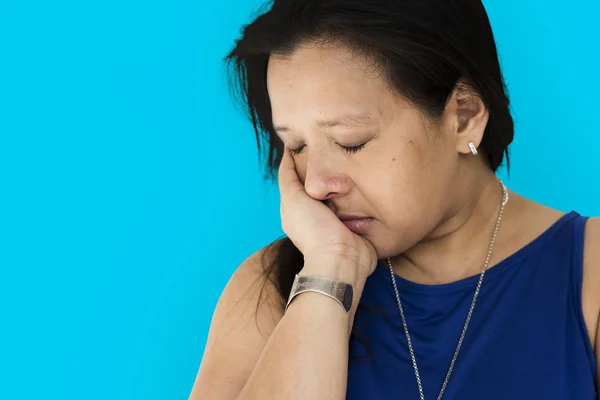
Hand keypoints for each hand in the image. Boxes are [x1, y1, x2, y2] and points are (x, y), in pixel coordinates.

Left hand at [278, 148, 377, 282]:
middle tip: (342, 146)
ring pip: (344, 191)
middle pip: (325, 183)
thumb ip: (288, 177)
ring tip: (359, 157)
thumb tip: (286, 153)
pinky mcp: (358, 223)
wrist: (341, 258)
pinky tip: (370, 175)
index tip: (319, 139)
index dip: (310, 161)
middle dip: (332, 168)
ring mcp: (340, 218)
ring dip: (350, 179)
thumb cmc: (313, 229)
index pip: (305, 179)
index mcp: (301, 208)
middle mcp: (320, 213)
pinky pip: (362, 201)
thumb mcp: (292, 198)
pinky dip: (364, 191)